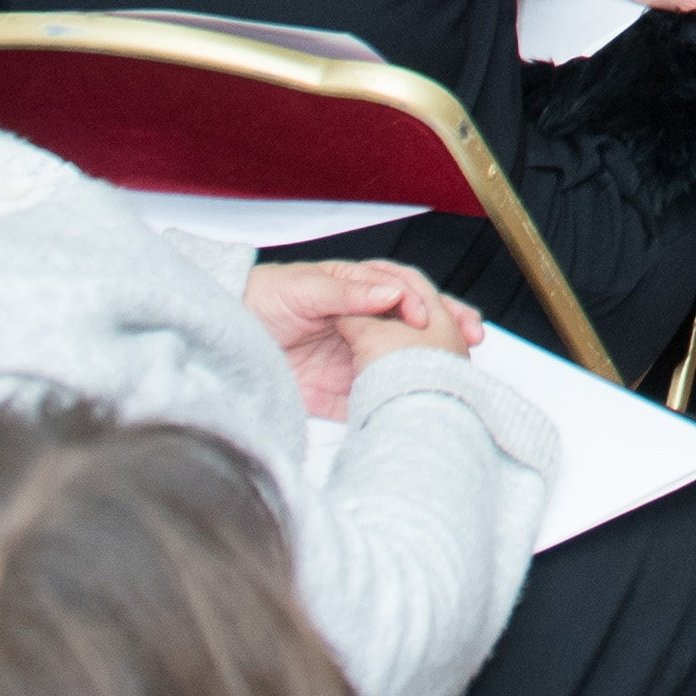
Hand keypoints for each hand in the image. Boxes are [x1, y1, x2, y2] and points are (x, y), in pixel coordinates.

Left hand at [244, 259, 480, 417]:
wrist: (224, 335)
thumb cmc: (263, 298)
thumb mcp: (305, 286)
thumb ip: (348, 292)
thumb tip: (391, 293)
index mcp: (359, 292)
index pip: (404, 294)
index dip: (425, 303)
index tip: (428, 318)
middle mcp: (363, 325)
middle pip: (412, 331)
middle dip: (445, 335)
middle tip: (471, 342)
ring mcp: (352, 358)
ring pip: (396, 365)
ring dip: (421, 372)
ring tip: (447, 379)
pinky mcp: (334, 391)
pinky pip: (366, 400)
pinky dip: (385, 405)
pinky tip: (402, 408)